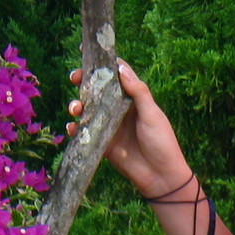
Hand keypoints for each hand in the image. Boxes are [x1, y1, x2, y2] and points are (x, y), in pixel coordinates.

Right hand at [76, 63, 193, 198]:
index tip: (91, 57)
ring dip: (77, 105)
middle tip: (75, 78)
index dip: (105, 67)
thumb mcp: (152, 114)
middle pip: (98, 91)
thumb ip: (138, 91)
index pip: (118, 77)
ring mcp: (109, 126)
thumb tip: (120, 67)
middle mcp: (120, 110)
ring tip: (76, 108)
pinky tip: (72, 127)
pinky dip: (74, 128)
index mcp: (134, 99)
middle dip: (84, 83)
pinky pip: (84, 132)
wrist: (160, 177)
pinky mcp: (102, 143)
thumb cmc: (161, 142)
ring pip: (88, 110)